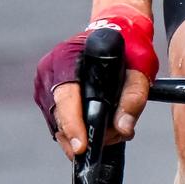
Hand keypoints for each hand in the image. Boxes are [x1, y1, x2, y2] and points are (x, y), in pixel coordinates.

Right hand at [34, 5, 157, 159]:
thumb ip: (134, 98)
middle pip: (59, 117)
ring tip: (112, 132)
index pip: (65, 97)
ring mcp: (44, 86)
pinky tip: (99, 129)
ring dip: (83, 136)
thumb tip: (123, 129)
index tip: (82, 147)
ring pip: (57, 126)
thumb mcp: (139, 69)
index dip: (72, 124)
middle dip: (84, 136)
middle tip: (114, 138)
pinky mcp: (47, 98)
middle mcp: (49, 72)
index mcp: (67, 58)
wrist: (116, 36)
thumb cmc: (126, 50)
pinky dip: (78, 131)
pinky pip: (58, 124)